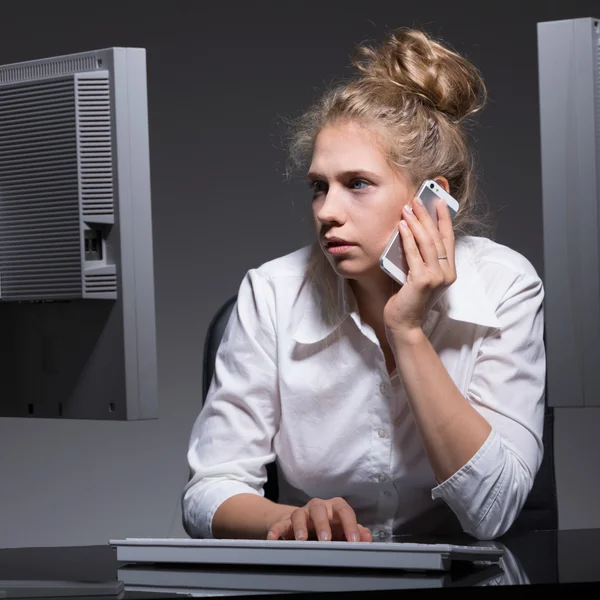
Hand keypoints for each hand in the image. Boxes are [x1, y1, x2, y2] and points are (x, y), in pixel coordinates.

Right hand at [265, 497, 372, 541]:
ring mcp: (302, 513)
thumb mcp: (343, 529)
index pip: (344, 511)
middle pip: (319, 509)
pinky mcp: (287, 521)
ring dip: (300, 526)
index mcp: (334, 507)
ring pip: (299, 513)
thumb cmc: (330, 526)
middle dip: (322, 524)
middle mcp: (318, 507)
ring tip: (301, 539)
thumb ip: (357, 533)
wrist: (306, 523)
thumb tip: (368, 538)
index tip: (354, 541)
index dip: (350, 524)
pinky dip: (276, 530)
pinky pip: (280, 524)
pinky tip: (273, 539)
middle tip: (325, 540)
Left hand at [383, 196, 455, 340]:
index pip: (448, 239)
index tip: (439, 201)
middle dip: (427, 215)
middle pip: (437, 237)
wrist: (404, 324)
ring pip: (427, 243)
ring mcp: (436, 277)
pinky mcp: (422, 280)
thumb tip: (410, 232)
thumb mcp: (417, 275)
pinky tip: (402, 226)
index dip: (444, 219)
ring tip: (408, 207)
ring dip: (417, 222)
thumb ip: (419, 259)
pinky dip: (407, 237)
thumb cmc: (407, 300)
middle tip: (418, 199)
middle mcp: (447, 273)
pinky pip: (414, 253)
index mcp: (449, 271)